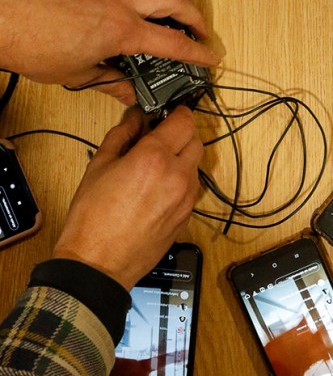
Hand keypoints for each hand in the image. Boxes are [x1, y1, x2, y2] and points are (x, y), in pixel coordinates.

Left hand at [0, 0, 217, 103]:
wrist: (3, 21)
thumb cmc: (33, 46)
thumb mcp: (78, 76)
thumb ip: (112, 84)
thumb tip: (130, 95)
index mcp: (120, 30)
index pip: (172, 42)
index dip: (196, 53)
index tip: (210, 58)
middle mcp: (120, 0)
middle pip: (176, 1)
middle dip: (196, 18)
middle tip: (202, 32)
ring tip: (184, 5)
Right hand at [52, 107, 203, 289]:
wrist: (98, 263)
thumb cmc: (93, 219)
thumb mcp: (99, 166)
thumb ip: (121, 136)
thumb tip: (134, 120)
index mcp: (154, 158)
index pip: (184, 120)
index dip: (177, 113)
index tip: (169, 113)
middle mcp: (177, 176)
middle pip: (196, 141)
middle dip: (181, 135)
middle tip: (160, 138)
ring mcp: (186, 199)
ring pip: (195, 167)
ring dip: (182, 160)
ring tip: (155, 167)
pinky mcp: (186, 217)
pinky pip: (191, 190)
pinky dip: (181, 182)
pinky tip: (157, 190)